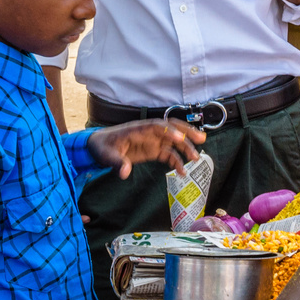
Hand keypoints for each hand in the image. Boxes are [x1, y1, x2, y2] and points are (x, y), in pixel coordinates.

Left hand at [87, 118, 204, 178]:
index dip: (169, 131)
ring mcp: (153, 141)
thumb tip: (125, 173)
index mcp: (138, 129)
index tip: (179, 138)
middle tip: (201, 139)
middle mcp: (149, 133)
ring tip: (196, 158)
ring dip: (186, 148)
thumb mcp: (106, 155)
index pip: (157, 126)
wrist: (98, 148)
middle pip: (172, 128)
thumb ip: (117, 163)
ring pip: (174, 141)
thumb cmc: (102, 147)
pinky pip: (169, 154)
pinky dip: (177, 162)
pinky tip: (182, 171)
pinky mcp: (153, 150)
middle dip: (187, 132)